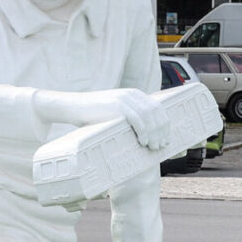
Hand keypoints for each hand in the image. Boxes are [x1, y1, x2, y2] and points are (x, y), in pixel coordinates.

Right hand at [43, 88, 170, 148]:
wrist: (75, 107)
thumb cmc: (95, 115)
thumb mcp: (116, 113)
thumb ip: (130, 117)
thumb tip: (144, 136)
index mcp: (135, 95)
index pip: (158, 109)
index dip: (165, 125)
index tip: (166, 139)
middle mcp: (133, 95)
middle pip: (156, 113)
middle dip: (162, 131)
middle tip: (161, 146)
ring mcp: (126, 99)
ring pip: (149, 117)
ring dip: (154, 134)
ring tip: (153, 147)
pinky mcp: (118, 105)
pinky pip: (137, 119)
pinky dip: (143, 131)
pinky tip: (143, 142)